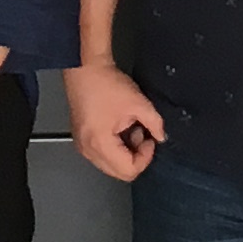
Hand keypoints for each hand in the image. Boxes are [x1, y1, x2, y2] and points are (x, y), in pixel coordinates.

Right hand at [62, 62, 167, 183]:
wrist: (85, 68)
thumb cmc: (107, 84)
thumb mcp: (139, 103)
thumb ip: (155, 124)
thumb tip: (161, 137)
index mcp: (100, 144)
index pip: (128, 171)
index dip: (145, 157)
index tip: (150, 139)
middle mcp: (88, 151)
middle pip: (118, 173)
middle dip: (135, 157)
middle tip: (141, 134)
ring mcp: (82, 146)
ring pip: (110, 166)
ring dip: (125, 153)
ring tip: (130, 128)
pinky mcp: (81, 140)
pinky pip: (102, 155)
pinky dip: (115, 148)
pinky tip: (120, 128)